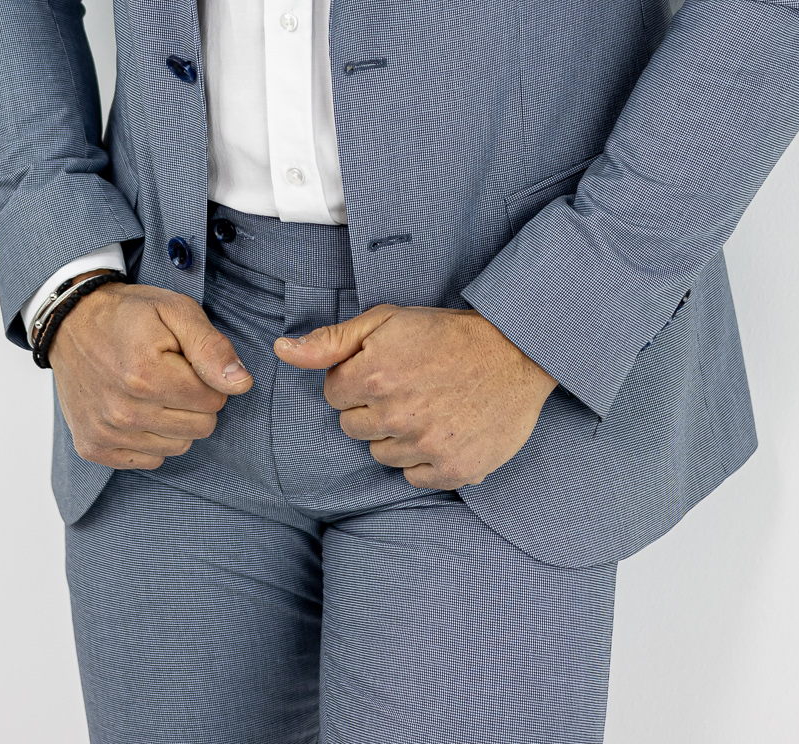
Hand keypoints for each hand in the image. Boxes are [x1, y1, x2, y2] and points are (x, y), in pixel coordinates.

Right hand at [49, 280, 252, 469]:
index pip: (215, 400)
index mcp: (147, 374)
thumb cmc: (128, 313)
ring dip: (174, 421)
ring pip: (178, 447)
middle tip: (171, 374)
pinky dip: (150, 438)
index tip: (187, 360)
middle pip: (200, 428)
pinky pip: (148, 460)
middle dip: (195, 401)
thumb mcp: (175, 310)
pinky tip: (136, 408)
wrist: (70, 321)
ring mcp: (105, 433)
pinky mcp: (92, 447)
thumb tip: (241, 384)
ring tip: (153, 389)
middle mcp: (124, 411)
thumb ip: (211, 347)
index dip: (208, 378)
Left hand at [274, 306, 555, 489]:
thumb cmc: (447, 333)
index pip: (333, 394)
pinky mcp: (453, 470)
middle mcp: (397, 414)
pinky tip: (441, 430)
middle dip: (371, 408)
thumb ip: (331, 340)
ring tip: (425, 407)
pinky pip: (413, 477)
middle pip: (353, 427)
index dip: (355, 379)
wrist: (516, 353)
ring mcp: (426, 446)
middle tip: (406, 386)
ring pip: (380, 455)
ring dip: (395, 435)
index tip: (382, 368)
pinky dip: (422, 459)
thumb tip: (281, 350)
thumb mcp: (387, 320)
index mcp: (375, 374)